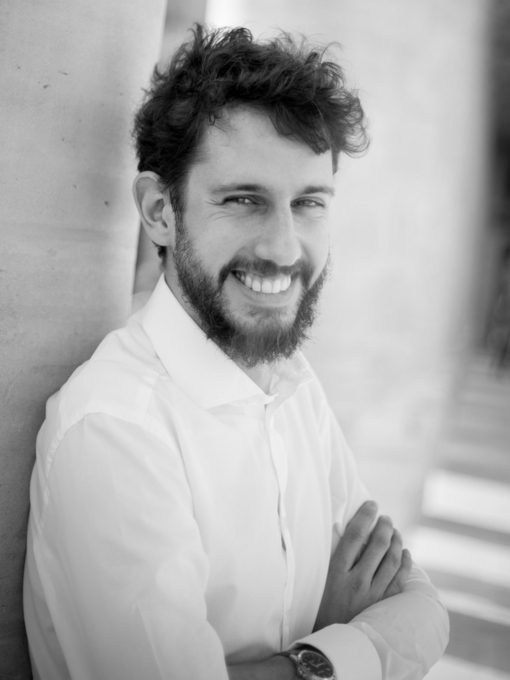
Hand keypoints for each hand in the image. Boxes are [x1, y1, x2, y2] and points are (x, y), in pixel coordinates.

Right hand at [314, 501, 411, 629]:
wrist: (330, 644)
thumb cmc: (319, 607)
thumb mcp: (319, 580)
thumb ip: (331, 556)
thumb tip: (341, 529)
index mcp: (336, 572)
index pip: (355, 535)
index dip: (365, 516)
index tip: (371, 504)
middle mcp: (357, 582)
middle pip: (378, 545)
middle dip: (384, 526)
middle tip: (385, 518)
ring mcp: (373, 595)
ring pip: (393, 560)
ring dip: (396, 541)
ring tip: (395, 531)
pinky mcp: (384, 606)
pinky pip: (400, 579)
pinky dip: (406, 562)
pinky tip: (406, 553)